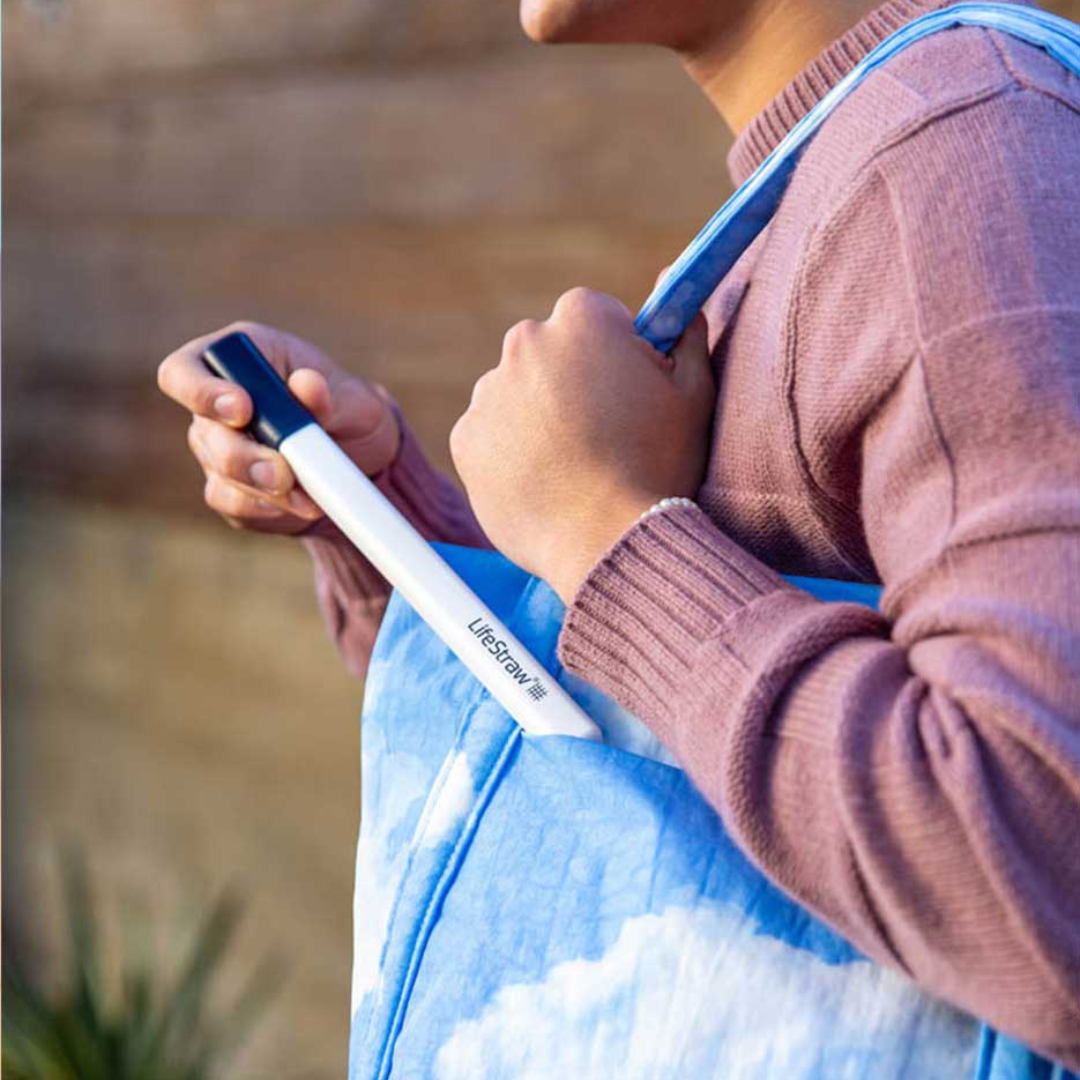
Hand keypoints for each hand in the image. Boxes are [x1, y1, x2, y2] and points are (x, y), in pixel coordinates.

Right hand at [158, 321, 399, 534]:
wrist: (361, 459)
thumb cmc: (350, 412)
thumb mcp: (354, 399)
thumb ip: (329, 395)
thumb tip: (306, 385)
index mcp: (240, 358)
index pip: (183, 371)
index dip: (202, 392)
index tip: (242, 410)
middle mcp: (216, 404)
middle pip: (204, 434)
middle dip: (243, 458)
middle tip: (283, 474)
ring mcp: (217, 449)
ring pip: (221, 476)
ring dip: (266, 490)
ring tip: (311, 495)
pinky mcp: (230, 489)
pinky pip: (236, 506)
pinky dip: (271, 510)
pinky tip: (302, 504)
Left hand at [450, 288, 713, 603]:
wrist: (606, 541)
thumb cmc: (659, 465)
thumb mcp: (695, 395)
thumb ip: (687, 339)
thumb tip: (685, 311)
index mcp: (582, 317)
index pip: (596, 318)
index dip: (617, 354)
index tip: (629, 392)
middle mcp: (525, 342)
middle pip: (549, 352)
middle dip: (570, 380)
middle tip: (603, 434)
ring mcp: (489, 391)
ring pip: (517, 394)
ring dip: (538, 417)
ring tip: (573, 467)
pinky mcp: (465, 438)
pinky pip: (491, 436)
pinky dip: (511, 454)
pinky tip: (545, 483)